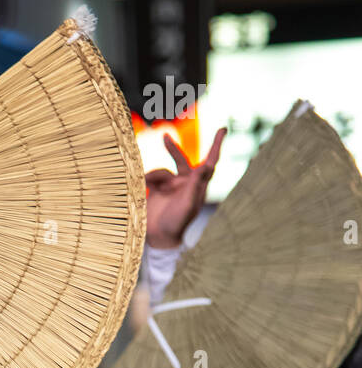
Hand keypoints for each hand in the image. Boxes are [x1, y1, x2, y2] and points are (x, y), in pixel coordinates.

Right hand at [145, 128, 225, 249]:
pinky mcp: (158, 191)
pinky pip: (153, 178)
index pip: (209, 163)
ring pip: (163, 171)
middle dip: (172, 149)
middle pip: (181, 161)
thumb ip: (196, 184)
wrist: (158, 238)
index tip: (222, 129)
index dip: (216, 145)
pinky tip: (144, 187)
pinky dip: (148, 181)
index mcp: (198, 187)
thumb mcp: (187, 204)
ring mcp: (171, 187)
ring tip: (147, 184)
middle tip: (165, 137)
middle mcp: (186, 185)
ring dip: (155, 175)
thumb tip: (207, 165)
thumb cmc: (176, 224)